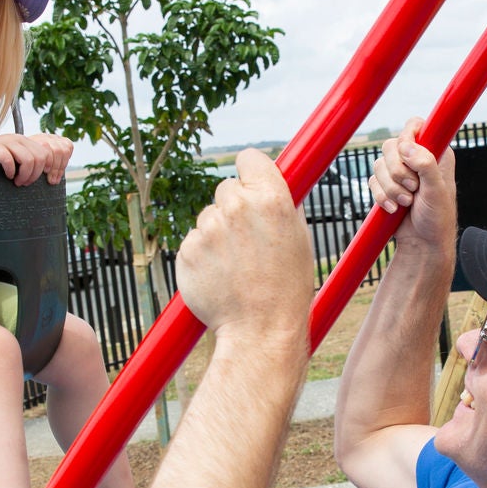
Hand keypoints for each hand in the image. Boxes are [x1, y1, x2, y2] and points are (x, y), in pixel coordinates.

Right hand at [0, 133, 72, 185]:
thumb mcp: (16, 159)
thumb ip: (29, 163)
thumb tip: (48, 177)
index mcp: (26, 142)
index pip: (47, 154)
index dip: (45, 169)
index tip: (36, 181)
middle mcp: (18, 139)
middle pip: (40, 158)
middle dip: (35, 175)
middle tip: (24, 183)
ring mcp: (5, 141)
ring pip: (28, 159)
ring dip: (24, 175)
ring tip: (16, 182)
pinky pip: (8, 159)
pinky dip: (10, 171)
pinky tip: (7, 176)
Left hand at [177, 149, 314, 338]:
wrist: (260, 329)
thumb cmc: (286, 286)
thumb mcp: (298, 237)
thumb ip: (281, 203)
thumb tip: (269, 181)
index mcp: (271, 198)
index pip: (248, 158)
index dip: (250, 172)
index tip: (250, 184)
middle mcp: (237, 206)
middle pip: (226, 188)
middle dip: (234, 207)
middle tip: (248, 241)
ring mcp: (208, 228)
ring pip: (208, 217)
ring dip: (217, 234)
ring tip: (236, 264)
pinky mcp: (188, 249)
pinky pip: (194, 241)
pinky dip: (203, 255)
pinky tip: (220, 275)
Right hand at [368, 117, 454, 248]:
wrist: (423, 242)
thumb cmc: (438, 217)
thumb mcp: (437, 190)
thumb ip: (426, 165)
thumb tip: (408, 147)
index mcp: (435, 152)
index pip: (415, 126)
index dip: (407, 137)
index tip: (407, 154)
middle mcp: (416, 158)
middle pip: (391, 145)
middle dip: (397, 170)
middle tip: (413, 187)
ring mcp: (400, 172)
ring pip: (379, 164)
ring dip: (391, 187)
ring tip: (406, 202)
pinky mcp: (386, 185)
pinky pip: (372, 181)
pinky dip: (382, 196)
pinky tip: (394, 208)